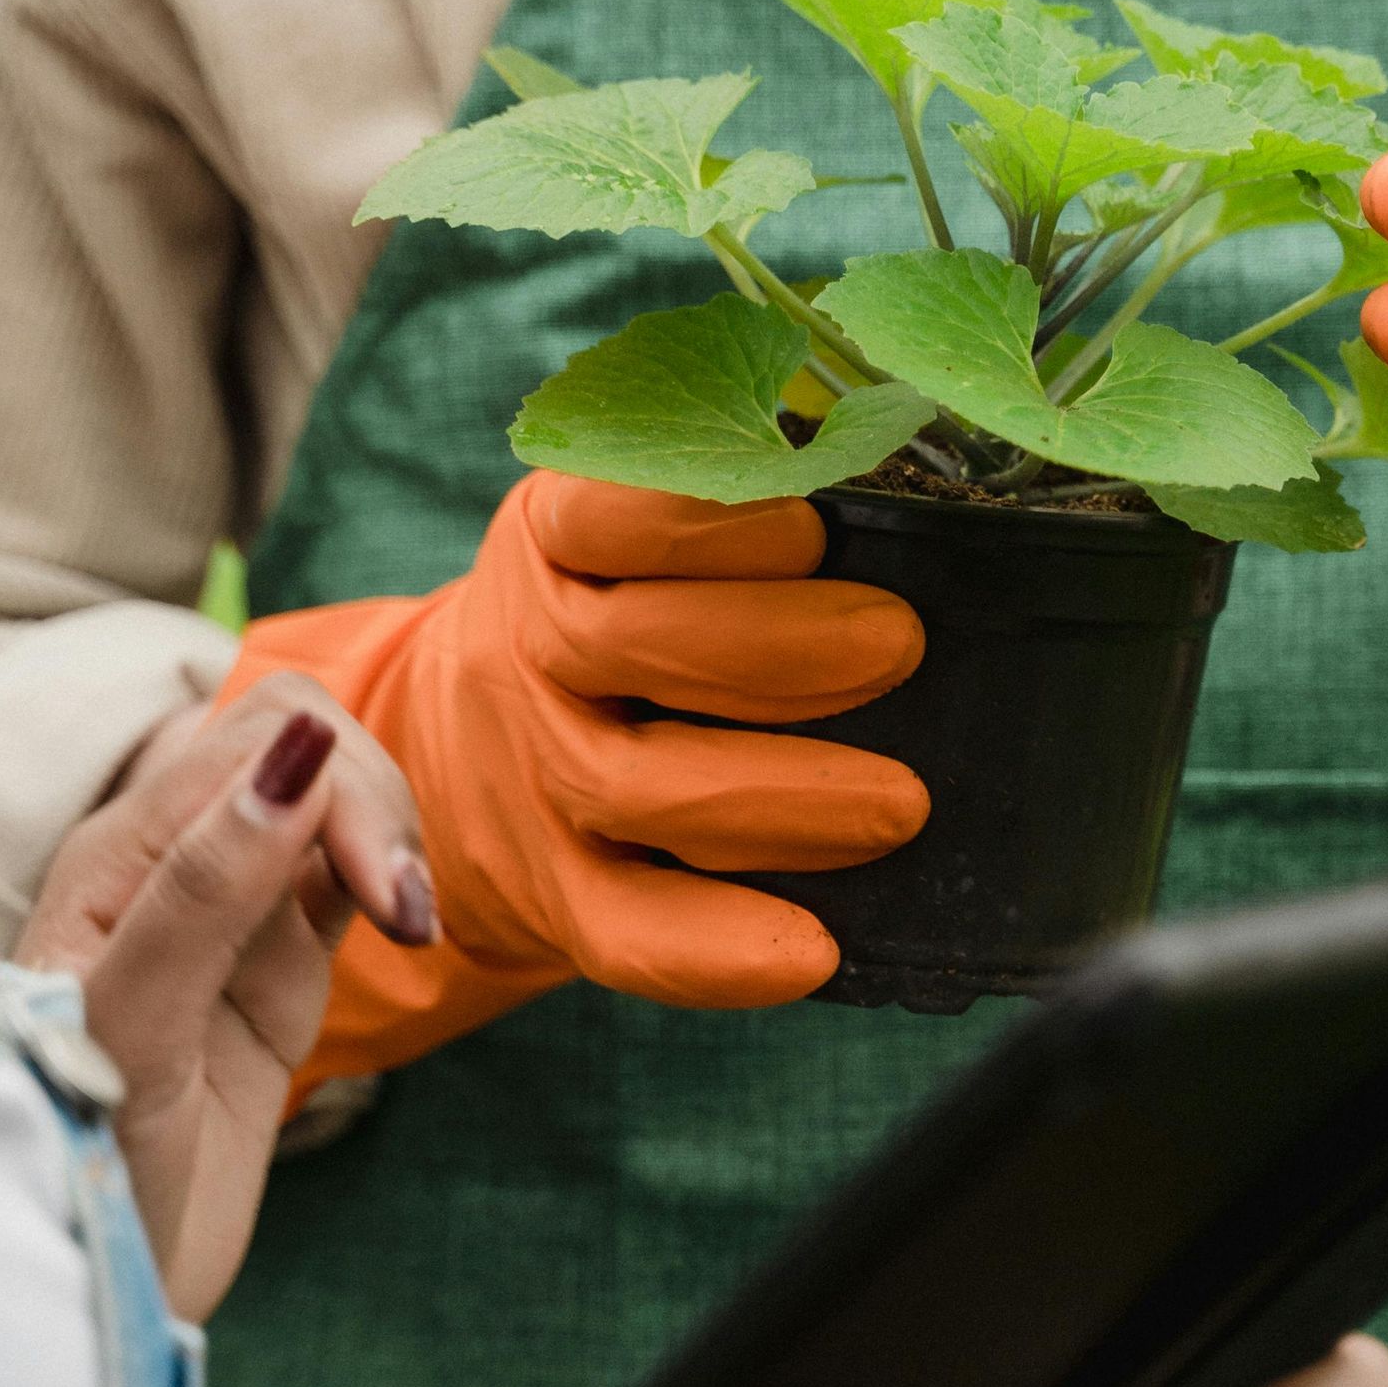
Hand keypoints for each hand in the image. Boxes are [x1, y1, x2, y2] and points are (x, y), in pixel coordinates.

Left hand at [19, 683, 432, 1318]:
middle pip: (307, 746)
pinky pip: (345, 871)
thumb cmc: (90, 1163)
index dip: (340, 790)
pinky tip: (406, 929)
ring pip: (336, 799)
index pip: (258, 737)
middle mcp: (175, 863)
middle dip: (376, 808)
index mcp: (121, 854)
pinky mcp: (279, 962)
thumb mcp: (135, 1027)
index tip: (383, 893)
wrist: (107, 1284)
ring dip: (392, 842)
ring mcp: (232, 911)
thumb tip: (298, 753)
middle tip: (407, 915)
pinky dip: (391, 878)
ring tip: (411, 930)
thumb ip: (204, 888)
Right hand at [216, 474, 929, 1083]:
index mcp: (558, 536)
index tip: (810, 522)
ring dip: (773, 795)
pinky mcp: (554, 889)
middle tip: (898, 644)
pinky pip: (622, 931)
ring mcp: (534, 775)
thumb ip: (747, 480)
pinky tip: (814, 952)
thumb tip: (910, 434)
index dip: (703, 519)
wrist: (477, 744)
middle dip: (768, 647)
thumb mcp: (648, 516)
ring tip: (899, 803)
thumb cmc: (628, 606)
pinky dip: (715, 950)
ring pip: (630, 789)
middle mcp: (528, 648)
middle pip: (620, 647)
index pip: (603, 515)